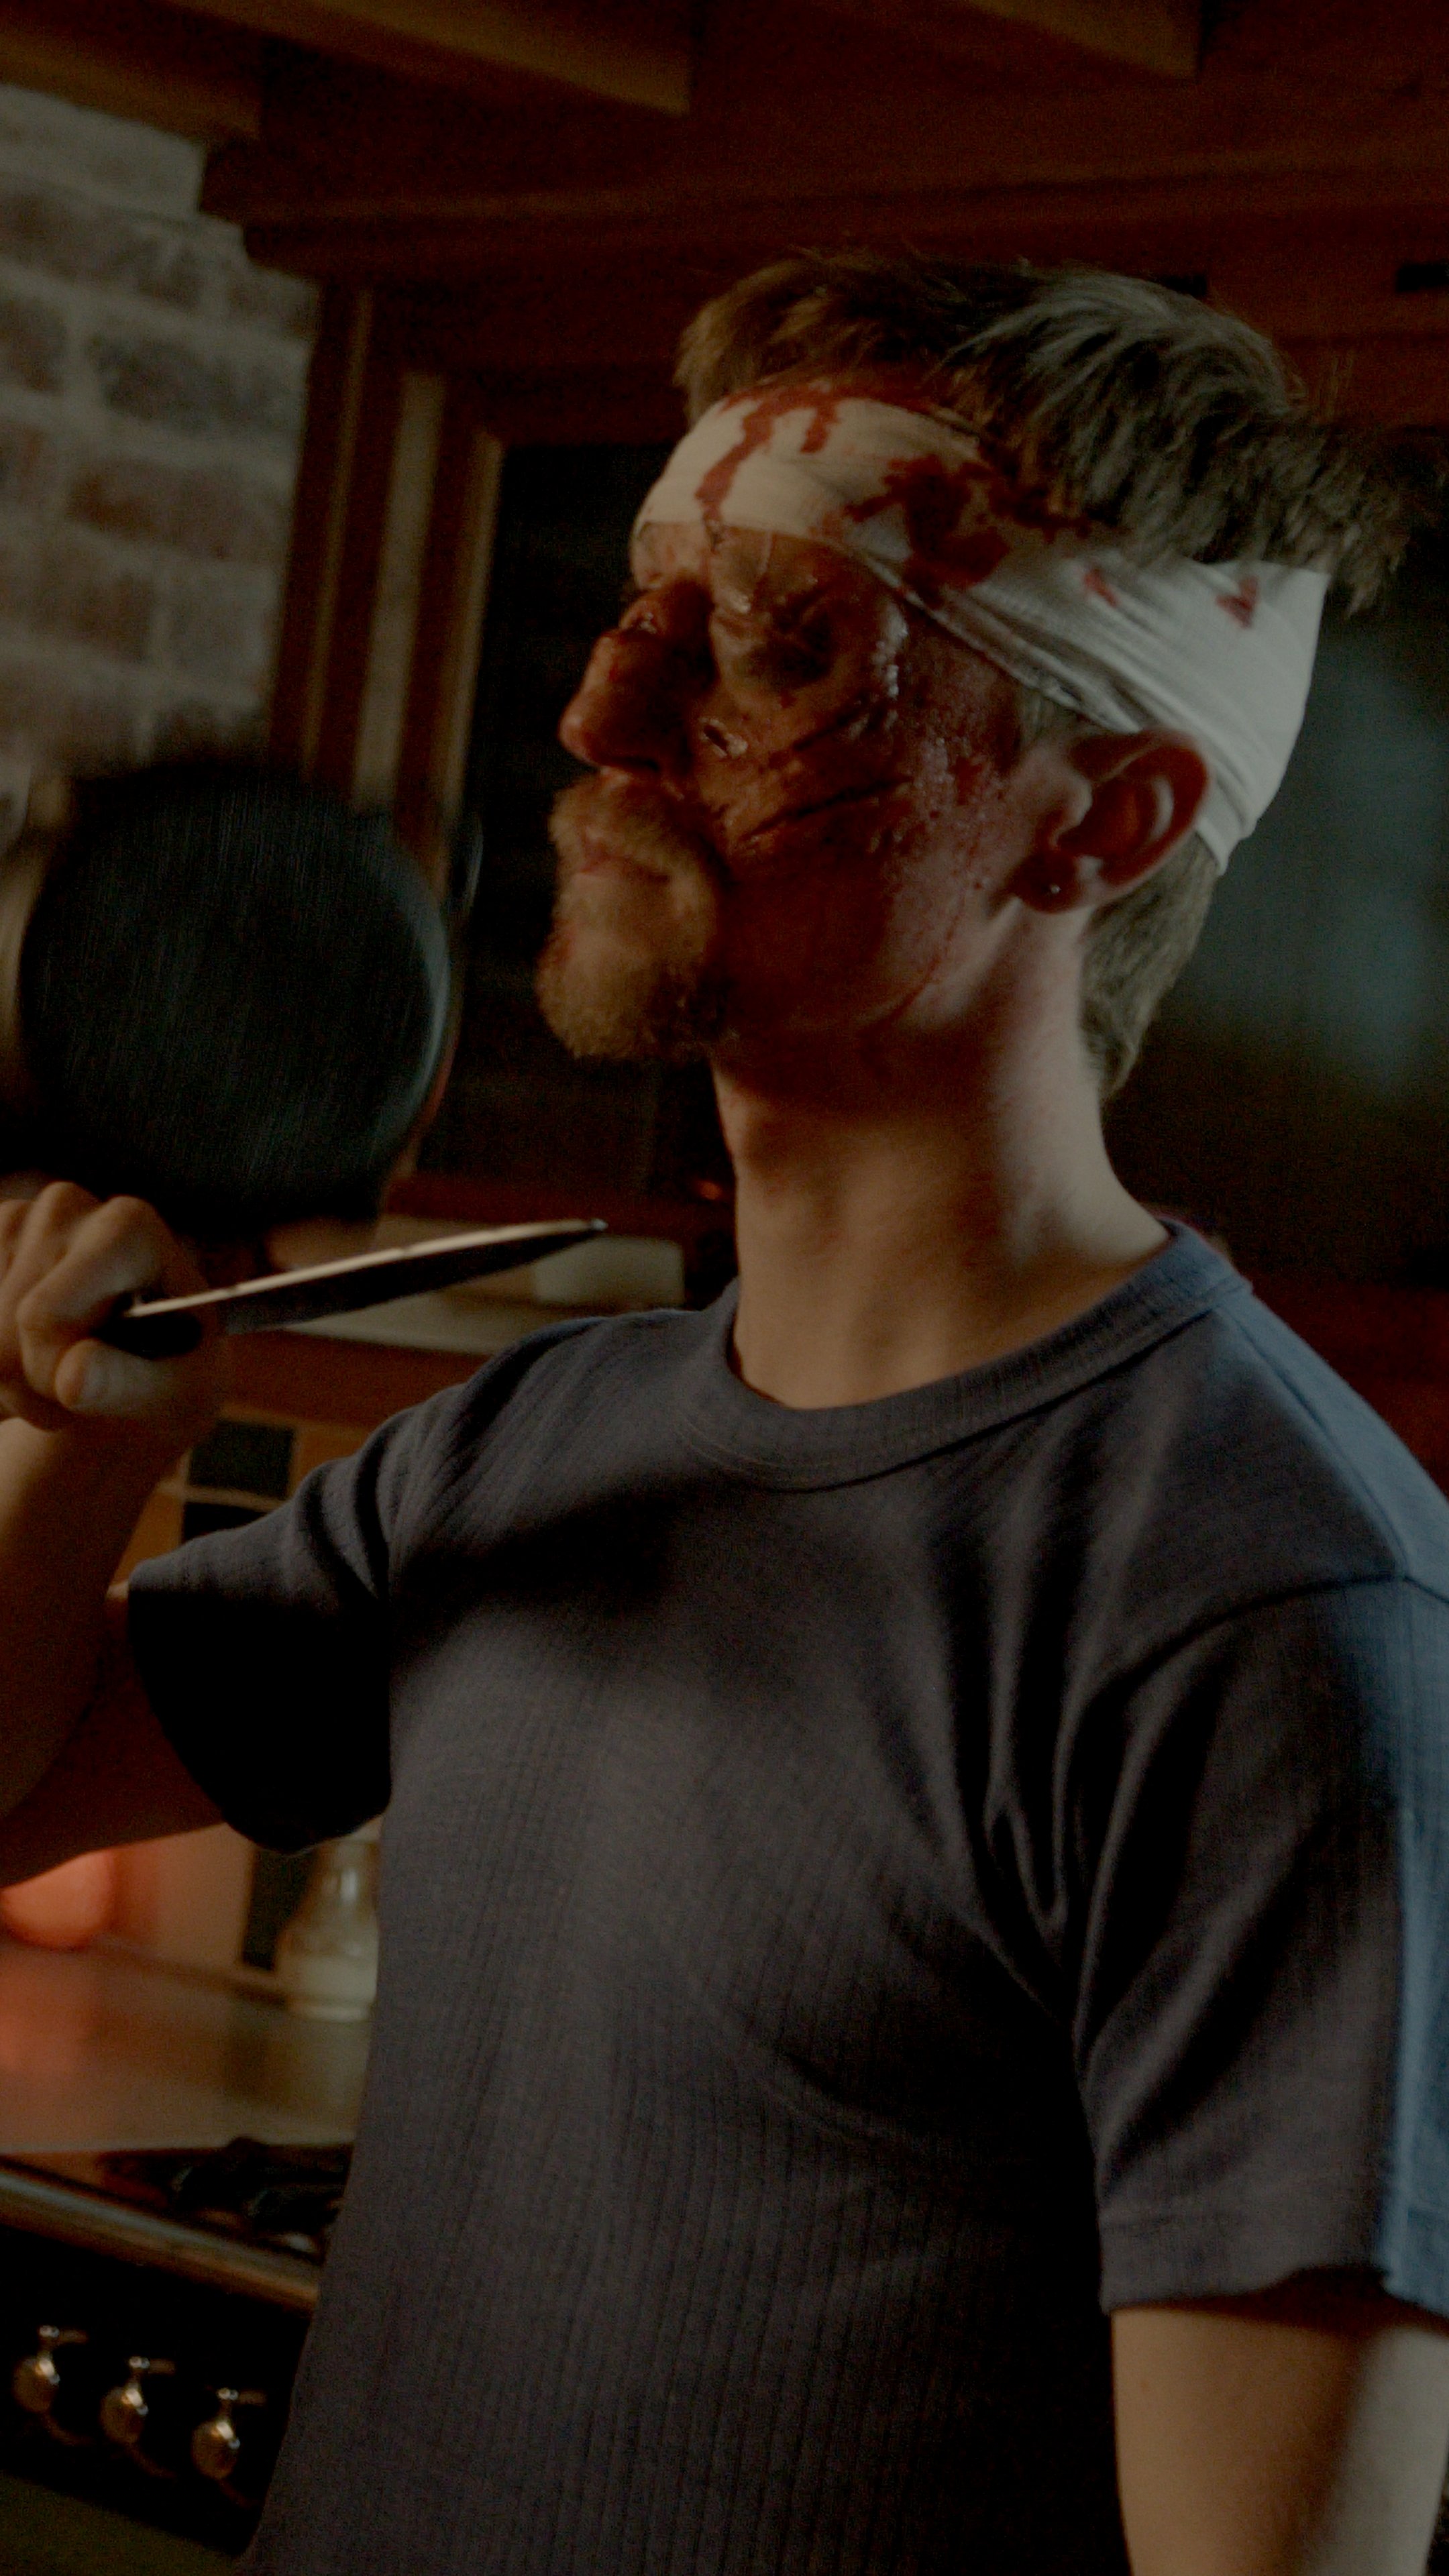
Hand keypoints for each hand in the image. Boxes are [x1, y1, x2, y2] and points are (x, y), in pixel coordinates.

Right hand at [0, 1183, 227, 1454]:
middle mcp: (67, 1207)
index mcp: (128, 1228)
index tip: (79, 1391)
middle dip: (28, 1385)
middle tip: (72, 1394)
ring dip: (4, 1381)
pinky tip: (21, 1359)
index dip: (48, 1374)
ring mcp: (13, 1218)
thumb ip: (128, 1385)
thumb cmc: (170, 1372)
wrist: (138, 1361)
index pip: (43, 1317)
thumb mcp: (178, 1394)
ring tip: (54, 1375)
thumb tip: (71, 1376)